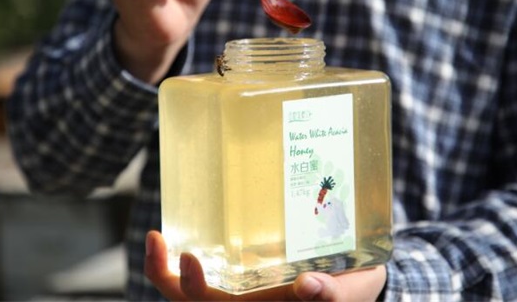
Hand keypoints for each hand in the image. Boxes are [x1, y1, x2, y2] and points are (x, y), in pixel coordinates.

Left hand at [145, 230, 386, 300]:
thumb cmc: (354, 290)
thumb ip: (333, 295)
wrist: (359, 274)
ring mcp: (241, 287)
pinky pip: (210, 263)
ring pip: (191, 288)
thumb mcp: (351, 293)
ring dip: (167, 267)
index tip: (188, 259)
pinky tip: (189, 222)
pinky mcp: (245, 266)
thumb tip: (308, 287)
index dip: (192, 289)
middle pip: (192, 301)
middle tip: (160, 242)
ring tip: (158, 238)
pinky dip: (192, 246)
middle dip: (170, 277)